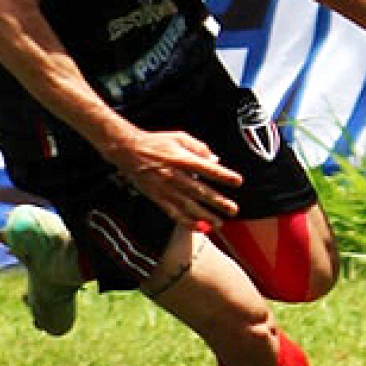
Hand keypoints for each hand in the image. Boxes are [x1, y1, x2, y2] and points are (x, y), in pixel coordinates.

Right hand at [113, 129, 243, 224]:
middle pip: (199, 191)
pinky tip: (198, 228)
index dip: (223, 175)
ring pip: (188, 206)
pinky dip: (186, 222)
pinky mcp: (157, 198)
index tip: (237, 181)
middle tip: (233, 210)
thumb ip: (200, 148)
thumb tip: (216, 160)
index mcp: (182, 159)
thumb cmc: (157, 143)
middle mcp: (174, 176)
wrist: (128, 151)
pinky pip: (173, 213)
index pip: (207, 169)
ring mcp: (165, 189)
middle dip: (218, 202)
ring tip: (219, 223)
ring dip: (205, 216)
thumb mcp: (181, 137)